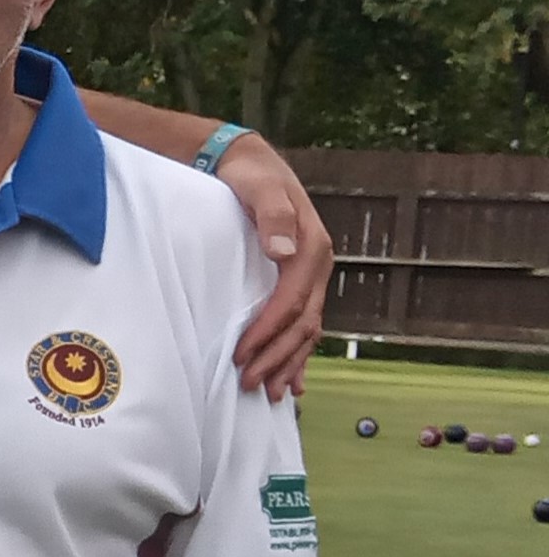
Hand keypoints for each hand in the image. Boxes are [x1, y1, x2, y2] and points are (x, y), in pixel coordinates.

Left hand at [212, 135, 327, 397]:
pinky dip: (299, 353)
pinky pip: (304, 324)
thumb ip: (271, 216)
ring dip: (289, 363)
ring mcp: (310, 277)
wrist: (250, 162)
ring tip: (273, 393)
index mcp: (312, 249)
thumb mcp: (259, 188)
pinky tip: (294, 380)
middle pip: (302, 324)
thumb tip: (283, 251)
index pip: (291, 302)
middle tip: (250, 385)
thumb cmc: (251, 176)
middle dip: (277, 357)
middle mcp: (316, 267)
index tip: (242, 355)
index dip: (267, 332)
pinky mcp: (298, 281)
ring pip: (306, 330)